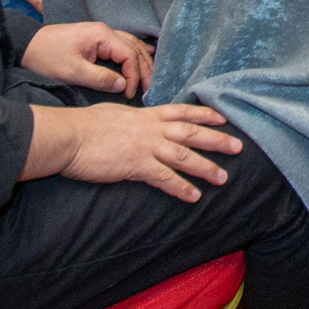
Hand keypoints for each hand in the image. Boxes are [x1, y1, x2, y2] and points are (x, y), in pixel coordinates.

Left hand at [21, 22, 152, 96]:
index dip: (134, 75)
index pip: (129, 55)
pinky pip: (122, 44)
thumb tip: (122, 85)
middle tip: (149, 90)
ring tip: (148, 79)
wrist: (27, 45)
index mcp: (101, 35)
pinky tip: (145, 54)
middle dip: (143, 70)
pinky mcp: (95, 39)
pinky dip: (134, 52)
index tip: (129, 93)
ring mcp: (101, 34)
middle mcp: (105, 31)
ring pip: (130, 46)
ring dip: (141, 62)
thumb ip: (99, 78)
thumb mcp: (73, 71)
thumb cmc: (48, 57)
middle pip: (134, 49)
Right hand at [51, 101, 240, 198]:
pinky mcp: (136, 165)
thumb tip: (133, 121)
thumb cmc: (84, 126)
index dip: (205, 114)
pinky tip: (194, 196)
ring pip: (184, 156)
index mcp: (146, 115)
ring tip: (223, 178)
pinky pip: (165, 178)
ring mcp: (146, 146)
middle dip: (217, 140)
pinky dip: (182, 188)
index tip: (223, 118)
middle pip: (192, 132)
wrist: (70, 136)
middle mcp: (151, 129)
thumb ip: (130, 118)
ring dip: (206, 168)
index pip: (182, 111)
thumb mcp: (113, 114)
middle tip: (238, 147)